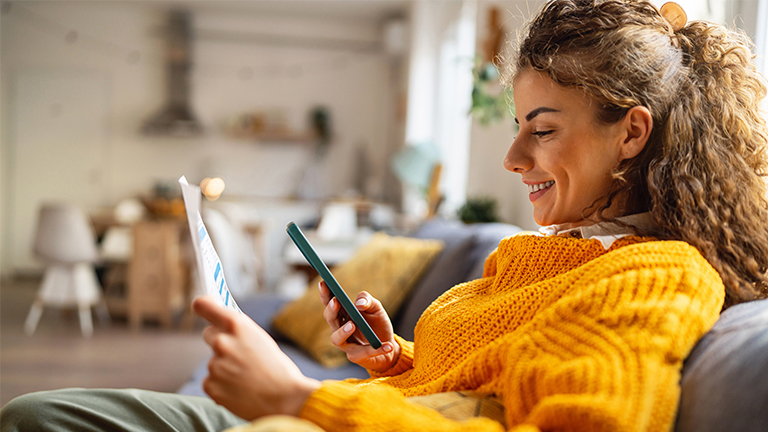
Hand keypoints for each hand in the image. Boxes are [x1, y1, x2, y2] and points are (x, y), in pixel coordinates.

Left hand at [193, 296, 320, 419]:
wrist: (285, 399)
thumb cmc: (277, 368)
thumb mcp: (260, 339)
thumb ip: (239, 331)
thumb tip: (222, 325)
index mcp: (236, 325)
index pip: (203, 305)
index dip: (203, 306)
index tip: (203, 307)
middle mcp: (221, 342)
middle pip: (209, 334)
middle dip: (220, 341)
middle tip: (238, 354)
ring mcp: (214, 365)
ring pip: (213, 361)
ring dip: (224, 367)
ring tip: (246, 377)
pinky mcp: (211, 385)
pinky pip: (211, 381)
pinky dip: (222, 385)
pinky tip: (239, 389)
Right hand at [319, 281, 399, 372]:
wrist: (390, 347)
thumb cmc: (378, 325)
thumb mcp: (377, 308)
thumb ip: (368, 301)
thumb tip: (359, 303)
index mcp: (343, 314)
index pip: (330, 302)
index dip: (325, 293)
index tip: (324, 282)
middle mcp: (340, 328)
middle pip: (330, 319)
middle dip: (331, 310)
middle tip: (335, 301)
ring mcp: (346, 343)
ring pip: (336, 339)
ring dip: (343, 331)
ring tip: (352, 324)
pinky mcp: (356, 356)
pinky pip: (363, 353)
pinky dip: (376, 349)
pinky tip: (387, 345)